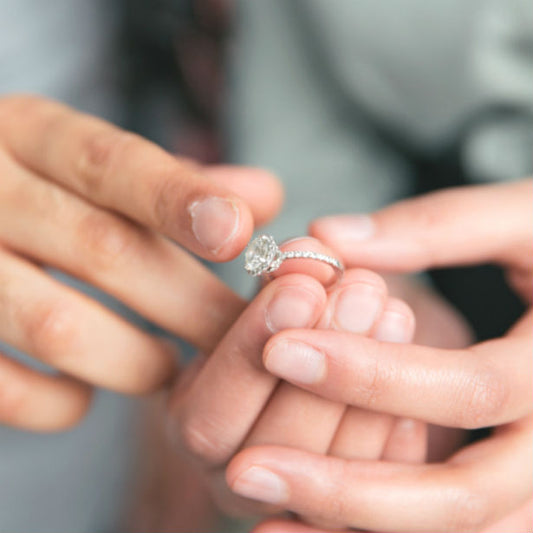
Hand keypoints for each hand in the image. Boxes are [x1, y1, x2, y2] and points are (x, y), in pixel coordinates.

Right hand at [0, 94, 281, 430]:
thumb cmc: (37, 187)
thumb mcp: (91, 160)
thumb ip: (179, 178)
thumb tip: (265, 196)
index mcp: (30, 135)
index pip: (110, 162)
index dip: (179, 199)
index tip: (238, 235)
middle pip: (101, 249)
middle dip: (187, 302)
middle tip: (239, 335)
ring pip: (56, 325)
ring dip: (134, 360)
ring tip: (170, 369)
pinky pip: (4, 386)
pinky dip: (61, 402)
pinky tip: (86, 393)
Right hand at [166, 236, 425, 523]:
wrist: (298, 375)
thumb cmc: (274, 336)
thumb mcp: (264, 307)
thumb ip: (279, 284)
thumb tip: (313, 248)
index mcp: (198, 430)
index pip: (210, 415)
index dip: (251, 352)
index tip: (299, 287)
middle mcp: (239, 478)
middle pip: (275, 447)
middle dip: (323, 360)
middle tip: (361, 289)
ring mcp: (298, 500)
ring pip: (335, 469)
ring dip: (369, 385)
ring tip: (394, 309)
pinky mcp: (347, 506)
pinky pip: (382, 480)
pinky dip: (400, 424)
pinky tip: (418, 369)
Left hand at [225, 180, 532, 531]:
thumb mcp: (524, 222)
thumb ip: (436, 226)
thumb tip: (328, 238)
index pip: (468, 391)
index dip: (370, 375)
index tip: (281, 350)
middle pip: (459, 498)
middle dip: (346, 488)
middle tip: (249, 470)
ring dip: (355, 530)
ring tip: (264, 522)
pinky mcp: (513, 492)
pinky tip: (297, 530)